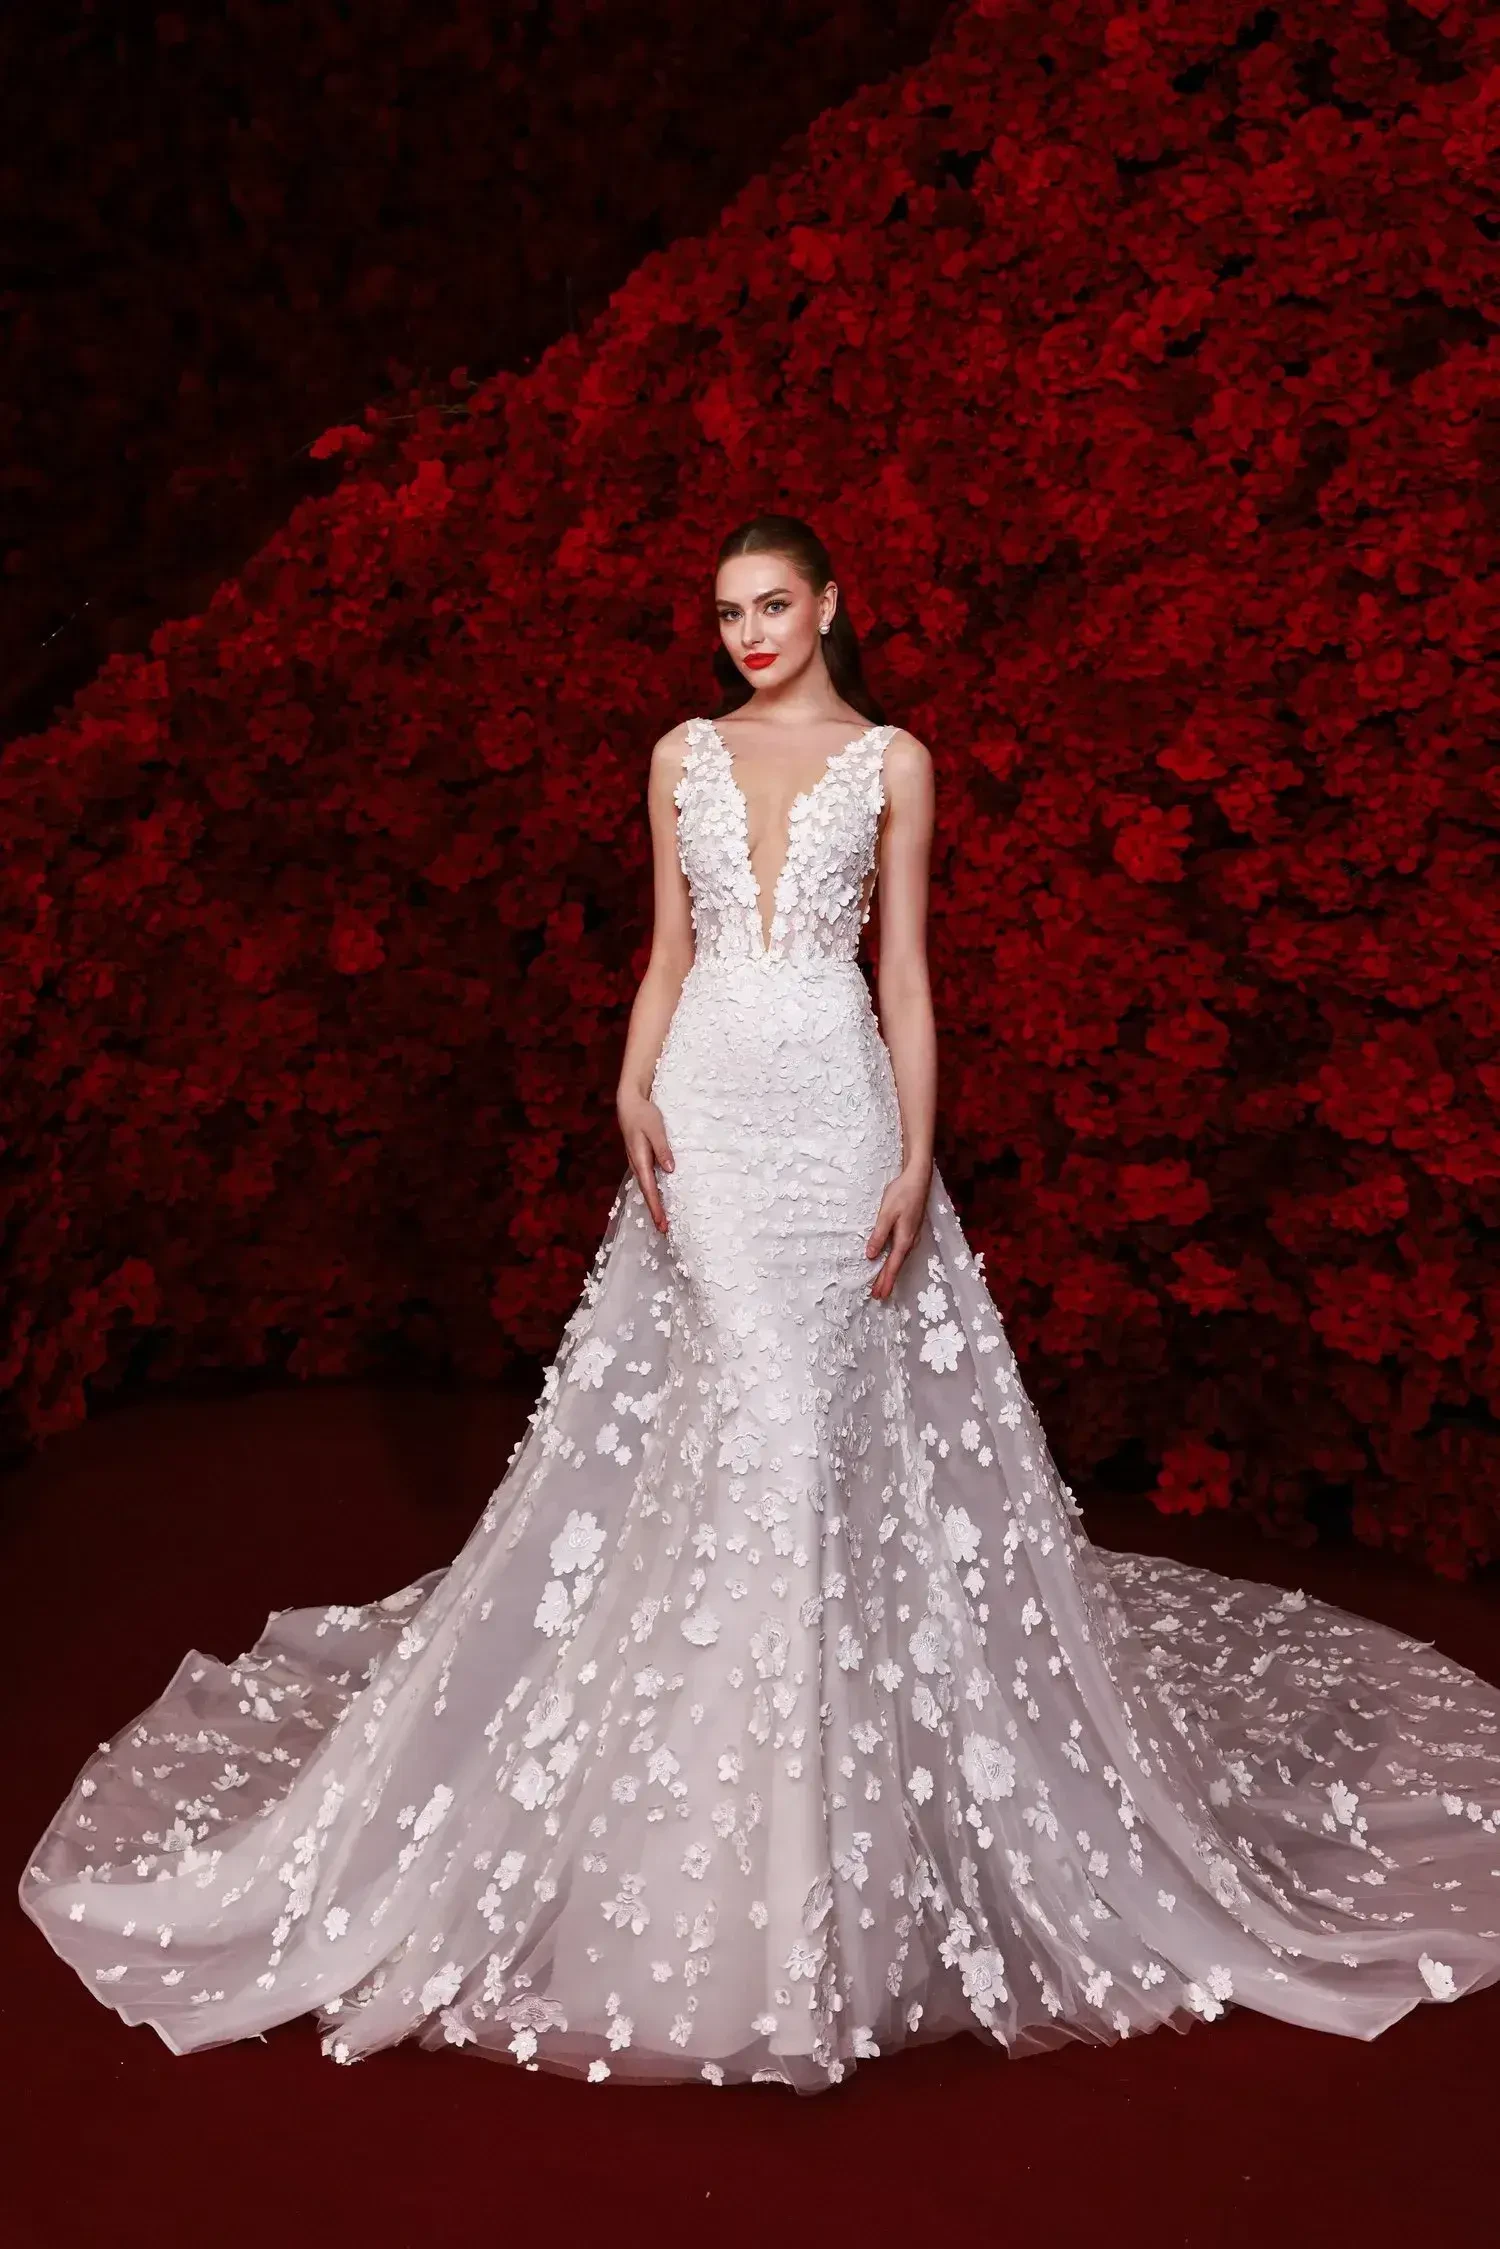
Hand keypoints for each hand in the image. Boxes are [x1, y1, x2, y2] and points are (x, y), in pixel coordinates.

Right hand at [617, 1090, 674, 1232]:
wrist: (629, 1104)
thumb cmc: (643, 1115)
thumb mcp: (655, 1129)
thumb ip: (663, 1149)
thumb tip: (670, 1169)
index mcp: (640, 1160)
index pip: (649, 1189)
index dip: (656, 1207)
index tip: (662, 1224)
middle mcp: (637, 1165)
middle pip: (647, 1193)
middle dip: (655, 1212)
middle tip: (664, 1230)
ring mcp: (637, 1163)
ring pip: (646, 1188)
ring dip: (654, 1204)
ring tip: (662, 1221)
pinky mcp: (641, 1160)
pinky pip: (647, 1181)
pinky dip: (653, 1193)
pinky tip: (660, 1199)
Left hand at [865, 1160, 930, 1300]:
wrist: (918, 1179)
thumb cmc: (902, 1194)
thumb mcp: (887, 1214)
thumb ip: (879, 1235)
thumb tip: (871, 1256)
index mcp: (904, 1239)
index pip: (892, 1265)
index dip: (885, 1281)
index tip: (878, 1294)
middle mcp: (910, 1241)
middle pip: (897, 1266)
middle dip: (887, 1281)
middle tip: (878, 1296)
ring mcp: (912, 1236)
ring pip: (900, 1259)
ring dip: (891, 1272)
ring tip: (882, 1284)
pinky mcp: (911, 1230)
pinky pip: (902, 1251)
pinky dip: (895, 1261)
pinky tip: (891, 1262)